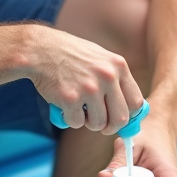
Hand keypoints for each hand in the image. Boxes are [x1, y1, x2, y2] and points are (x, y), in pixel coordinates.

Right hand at [27, 27, 143, 134]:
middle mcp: (107, 76)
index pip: (136, 102)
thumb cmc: (71, 56)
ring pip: (98, 124)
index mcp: (119, 66)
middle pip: (121, 118)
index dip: (128, 115)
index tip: (117, 118)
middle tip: (100, 124)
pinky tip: (65, 106)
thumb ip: (117, 79)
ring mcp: (89, 87)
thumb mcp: (101, 59)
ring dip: (88, 123)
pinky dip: (70, 119)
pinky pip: (76, 123)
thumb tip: (134, 108)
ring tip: (79, 109)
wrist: (40, 50)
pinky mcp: (70, 98)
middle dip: (110, 126)